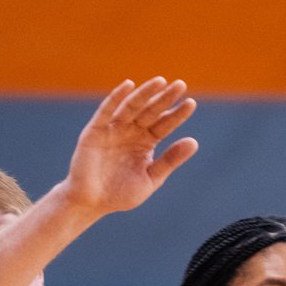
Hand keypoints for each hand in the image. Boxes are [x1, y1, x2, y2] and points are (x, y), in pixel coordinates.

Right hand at [64, 76, 197, 217]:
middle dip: (165, 98)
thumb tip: (194, 142)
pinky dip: (116, 97)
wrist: (91, 203)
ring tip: (161, 82)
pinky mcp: (95, 130)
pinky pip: (106, 110)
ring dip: (145, 93)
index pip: (164, 125)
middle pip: (150, 111)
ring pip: (131, 106)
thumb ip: (170, 160)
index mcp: (145, 142)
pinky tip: (129, 85)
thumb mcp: (151, 178)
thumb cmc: (120, 194)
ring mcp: (113, 129)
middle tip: (181, 85)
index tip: (191, 103)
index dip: (177, 115)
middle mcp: (130, 131)